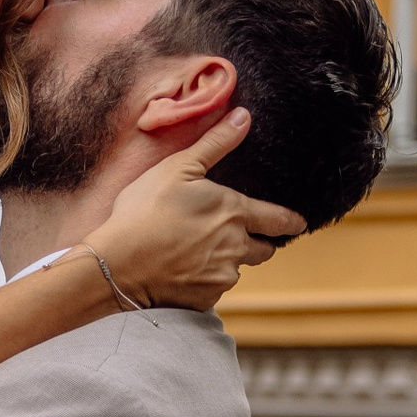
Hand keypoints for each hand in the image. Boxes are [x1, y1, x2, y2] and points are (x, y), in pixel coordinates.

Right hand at [74, 112, 302, 311]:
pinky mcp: (205, 299)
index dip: (290, 221)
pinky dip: (202, 281)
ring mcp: (222, 276)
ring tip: (194, 253)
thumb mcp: (179, 168)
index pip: (278, 220)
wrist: (118, 264)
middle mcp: (236, 247)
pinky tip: (180, 271)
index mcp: (235, 213)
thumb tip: (244, 116)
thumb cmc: (145, 211)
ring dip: (225, 262)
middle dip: (258, 244)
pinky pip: (213, 290)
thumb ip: (215, 143)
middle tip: (241, 238)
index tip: (298, 224)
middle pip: (263, 251)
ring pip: (235, 270)